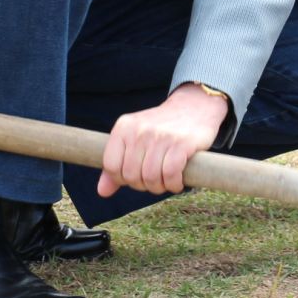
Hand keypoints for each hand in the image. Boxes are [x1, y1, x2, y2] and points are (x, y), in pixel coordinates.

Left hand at [98, 84, 226, 196]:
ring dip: (160, 187)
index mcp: (124, 127)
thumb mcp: (134, 138)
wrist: (194, 106)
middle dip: (143, 185)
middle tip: (155, 180)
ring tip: (166, 182)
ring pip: (151, 178)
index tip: (136, 177)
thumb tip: (102, 192)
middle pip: (132, 176)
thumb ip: (116, 163)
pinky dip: (174, 184)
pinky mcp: (182, 143)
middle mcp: (140, 130)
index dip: (122, 179)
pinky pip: (171, 174)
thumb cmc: (162, 127)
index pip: (111, 166)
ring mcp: (161, 136)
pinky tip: (177, 182)